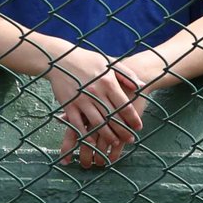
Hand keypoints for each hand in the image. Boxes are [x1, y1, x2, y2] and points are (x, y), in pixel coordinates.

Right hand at [46, 47, 143, 169]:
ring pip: (97, 123)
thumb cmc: (88, 60)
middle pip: (112, 117)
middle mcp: (96, 93)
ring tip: (115, 143)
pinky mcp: (68, 106)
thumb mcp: (110, 62)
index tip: (138, 127)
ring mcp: (81, 100)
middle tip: (130, 140)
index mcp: (108, 82)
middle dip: (123, 131)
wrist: (60, 59)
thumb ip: (127, 74)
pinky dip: (85, 134)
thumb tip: (142, 85)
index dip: (133, 118)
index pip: (124, 105)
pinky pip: (78, 124)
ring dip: (107, 136)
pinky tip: (92, 142)